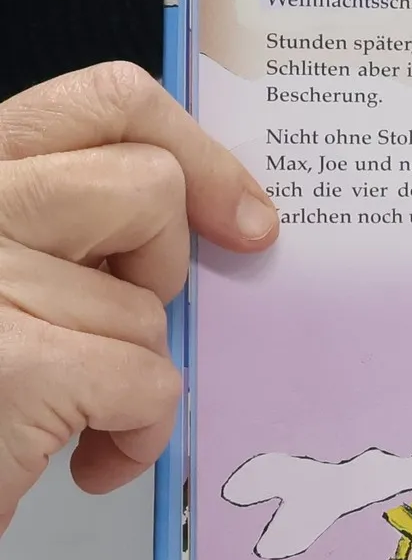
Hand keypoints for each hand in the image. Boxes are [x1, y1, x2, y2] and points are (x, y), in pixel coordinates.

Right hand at [0, 62, 277, 531]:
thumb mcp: (14, 270)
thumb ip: (77, 222)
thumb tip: (211, 213)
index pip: (106, 102)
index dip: (197, 154)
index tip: (242, 218)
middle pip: (148, 185)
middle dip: (165, 266)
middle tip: (125, 322)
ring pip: (147, 299)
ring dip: (134, 365)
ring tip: (76, 406)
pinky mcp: (13, 365)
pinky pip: (149, 380)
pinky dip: (140, 433)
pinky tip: (88, 457)